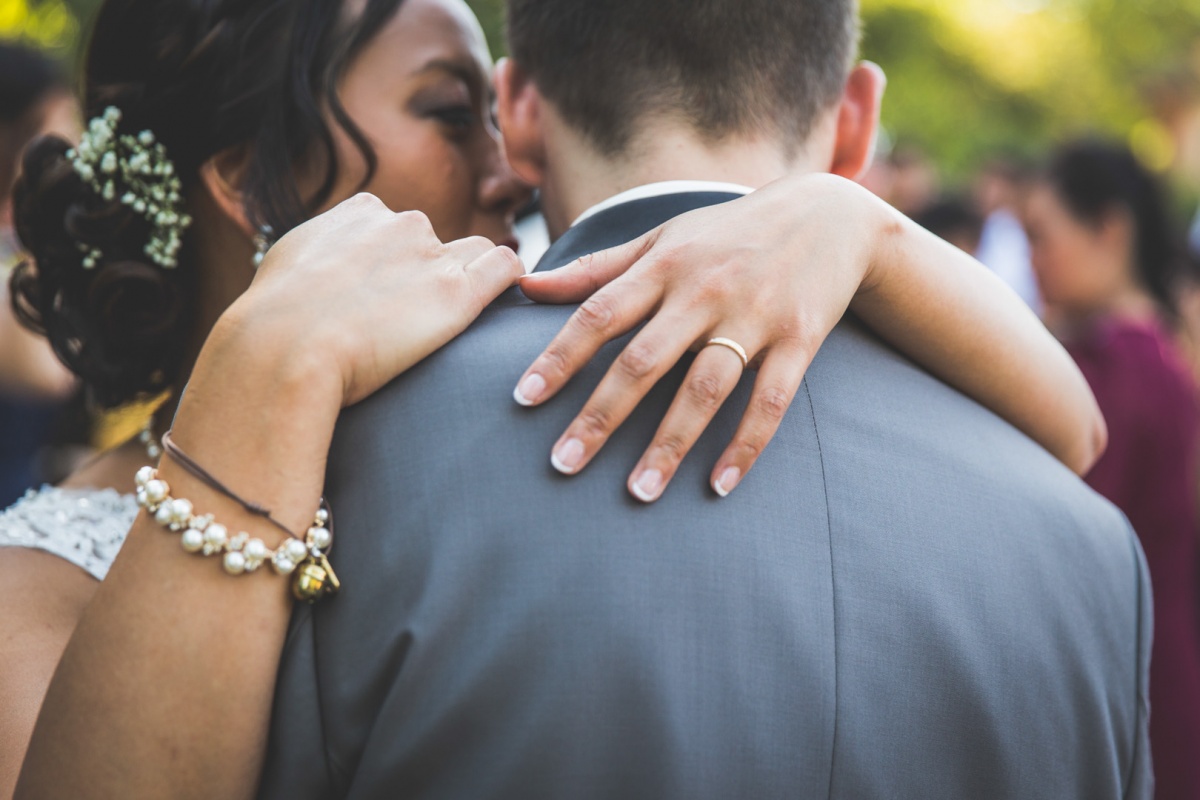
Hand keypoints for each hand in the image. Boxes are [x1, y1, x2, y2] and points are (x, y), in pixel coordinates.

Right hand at [221, 193, 524, 408]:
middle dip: (433, 274)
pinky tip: (510, 298)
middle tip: (418, 318)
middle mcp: (401, 225)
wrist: (285, 347)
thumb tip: (318, 267)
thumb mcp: (288, 265)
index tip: (393, 294)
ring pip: (476, 255)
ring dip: (474, 278)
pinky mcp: (458, 294)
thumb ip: (317, 256)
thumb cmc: (276, 322)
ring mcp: (432, 257)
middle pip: (437, 243)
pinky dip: (511, 280)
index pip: (398, 229)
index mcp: (361, 213)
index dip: (400, 263)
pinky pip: (505, 268)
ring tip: (463, 316)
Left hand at [515, 173, 888, 501]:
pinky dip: (744, 445)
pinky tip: (718, 486)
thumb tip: (525, 287)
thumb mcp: (663, 238)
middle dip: (600, 415)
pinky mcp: (799, 339)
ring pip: (704, 388)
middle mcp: (704, 290)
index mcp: (664, 265)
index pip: (599, 313)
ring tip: (638, 493)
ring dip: (669, 443)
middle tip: (563, 464)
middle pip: (644, 360)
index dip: (559, 356)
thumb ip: (596, 268)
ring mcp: (754, 315)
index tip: (523, 399)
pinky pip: (770, 401)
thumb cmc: (727, 232)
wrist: (829, 214)